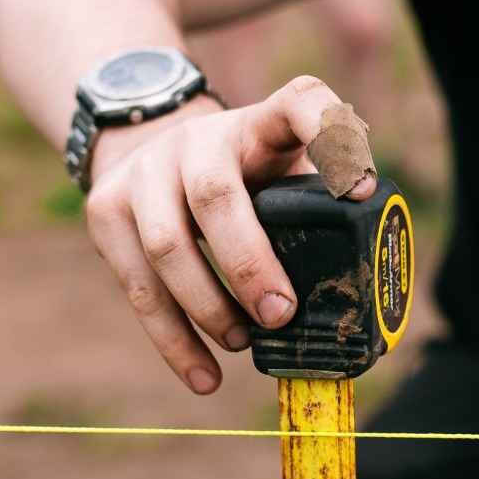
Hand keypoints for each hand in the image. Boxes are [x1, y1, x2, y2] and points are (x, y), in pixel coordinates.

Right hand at [85, 75, 374, 394]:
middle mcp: (196, 139)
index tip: (361, 191)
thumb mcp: (284, 167)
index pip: (301, 103)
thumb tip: (372, 279)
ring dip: (208, 307)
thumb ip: (322, 205)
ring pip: (167, 246)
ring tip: (244, 342)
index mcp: (258, 122)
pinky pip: (137, 286)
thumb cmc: (244, 172)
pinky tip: (204, 375)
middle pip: (215, 195)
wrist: (146, 143)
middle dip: (249, 263)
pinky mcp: (106, 210)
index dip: (331, 136)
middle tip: (281, 314)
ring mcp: (144, 172)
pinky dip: (172, 339)